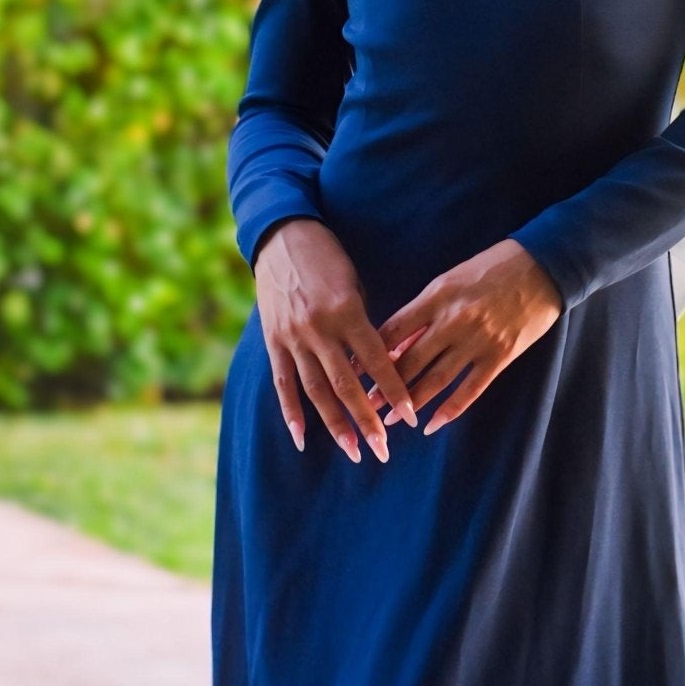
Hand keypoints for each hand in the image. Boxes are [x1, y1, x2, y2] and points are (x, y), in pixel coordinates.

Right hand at [253, 217, 420, 463]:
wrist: (281, 235)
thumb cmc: (327, 256)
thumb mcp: (353, 284)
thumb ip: (363, 324)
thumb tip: (378, 364)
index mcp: (346, 310)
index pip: (375, 359)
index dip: (394, 389)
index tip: (411, 415)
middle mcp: (319, 328)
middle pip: (346, 384)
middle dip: (367, 419)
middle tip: (384, 449)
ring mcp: (293, 336)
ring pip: (316, 390)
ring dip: (335, 424)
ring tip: (352, 450)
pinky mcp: (273, 340)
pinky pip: (283, 382)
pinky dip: (292, 413)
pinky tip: (301, 439)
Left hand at [366, 238, 563, 437]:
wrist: (542, 266)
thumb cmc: (493, 267)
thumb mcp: (452, 279)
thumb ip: (425, 311)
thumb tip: (397, 342)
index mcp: (438, 295)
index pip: (395, 330)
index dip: (371, 353)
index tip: (353, 370)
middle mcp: (454, 320)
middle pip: (411, 360)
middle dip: (385, 386)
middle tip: (365, 405)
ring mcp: (478, 340)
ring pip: (436, 379)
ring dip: (411, 402)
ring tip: (391, 420)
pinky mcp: (500, 356)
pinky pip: (470, 390)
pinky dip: (449, 410)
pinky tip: (432, 425)